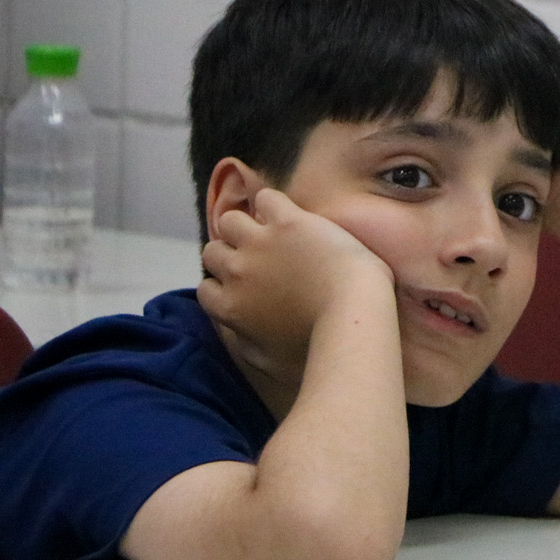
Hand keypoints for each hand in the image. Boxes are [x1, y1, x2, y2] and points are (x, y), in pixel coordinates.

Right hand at [198, 187, 391, 356]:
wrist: (352, 314)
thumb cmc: (319, 347)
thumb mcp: (270, 361)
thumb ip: (245, 345)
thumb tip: (236, 333)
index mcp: (230, 307)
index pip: (206, 289)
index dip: (223, 283)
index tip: (242, 283)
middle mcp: (236, 272)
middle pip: (213, 251)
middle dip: (230, 252)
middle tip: (255, 255)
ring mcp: (259, 243)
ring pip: (231, 220)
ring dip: (246, 224)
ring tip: (268, 230)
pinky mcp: (288, 221)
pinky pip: (267, 198)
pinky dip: (273, 203)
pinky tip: (289, 214)